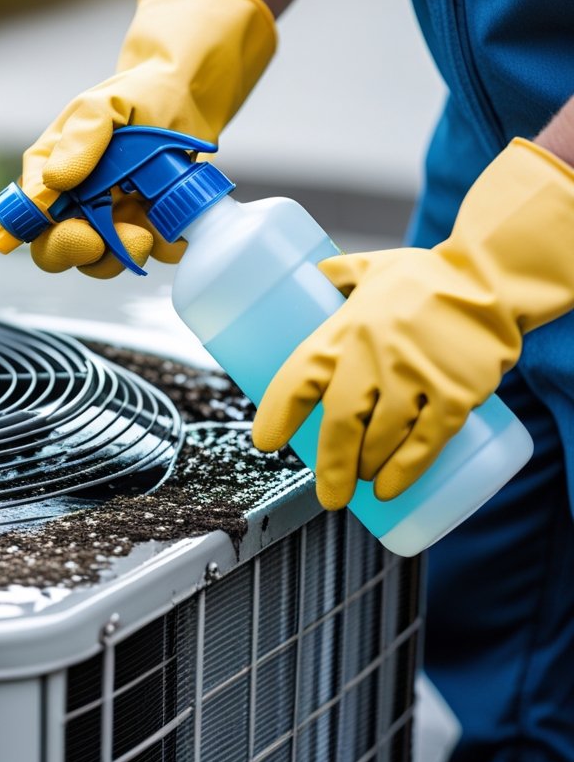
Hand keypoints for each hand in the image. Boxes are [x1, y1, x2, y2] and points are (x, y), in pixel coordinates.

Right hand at [4, 0, 276, 277]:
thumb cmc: (137, 94)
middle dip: (82, 253)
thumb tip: (55, 180)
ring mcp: (113, 221)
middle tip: (105, 241)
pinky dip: (165, 246)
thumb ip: (80, 139)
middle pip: (59, 251)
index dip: (49, 237)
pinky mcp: (150, 228)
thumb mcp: (102, 106)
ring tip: (146, 232)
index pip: (32, 221)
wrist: (189, 94)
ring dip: (123, 256)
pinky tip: (174, 221)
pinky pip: (154, 254)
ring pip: (103, 262)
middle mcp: (76, 204)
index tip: (79, 233)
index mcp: (50, 175)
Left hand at [253, 139, 573, 507]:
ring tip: (361, 480)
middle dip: (331, 465)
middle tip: (329, 493)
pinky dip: (405, 471)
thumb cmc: (429, 277)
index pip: (301, 376)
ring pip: (382, 438)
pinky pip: (426, 442)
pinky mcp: (456, 394)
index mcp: (347, 328)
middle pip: (342, 421)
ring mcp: (418, 377)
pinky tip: (388, 489)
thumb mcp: (373, 267)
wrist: (494, 279)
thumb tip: (310, 276)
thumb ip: (339, 275)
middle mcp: (376, 355)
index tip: (266, 441)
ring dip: (366, 468)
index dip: (280, 412)